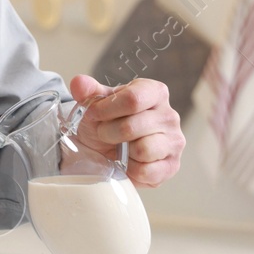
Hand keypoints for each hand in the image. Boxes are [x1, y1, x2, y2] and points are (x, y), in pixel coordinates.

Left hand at [68, 75, 183, 188]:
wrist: (107, 149)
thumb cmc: (106, 122)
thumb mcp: (96, 104)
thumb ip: (87, 91)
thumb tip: (79, 83)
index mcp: (155, 92)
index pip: (133, 99)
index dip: (106, 109)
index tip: (93, 114)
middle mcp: (169, 115)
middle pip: (132, 126)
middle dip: (108, 132)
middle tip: (103, 133)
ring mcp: (174, 141)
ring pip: (143, 149)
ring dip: (121, 152)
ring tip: (118, 147)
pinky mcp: (172, 165)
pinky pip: (147, 171)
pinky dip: (131, 169)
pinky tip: (128, 162)